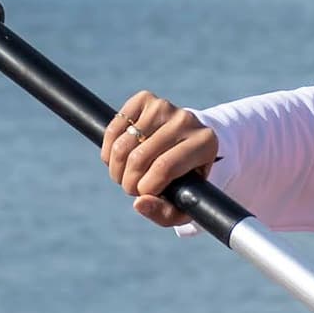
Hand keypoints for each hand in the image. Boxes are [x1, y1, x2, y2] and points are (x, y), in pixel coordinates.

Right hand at [100, 92, 219, 227]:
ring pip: (123, 144)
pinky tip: (116, 159)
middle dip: (128, 181)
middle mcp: (186, 120)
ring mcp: (164, 106)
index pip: (164, 167)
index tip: (142, 195)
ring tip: (123, 176)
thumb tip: (139, 203)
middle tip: (131, 188)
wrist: (188, 143)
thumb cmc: (185, 179)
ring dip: (116, 168)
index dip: (145, 187)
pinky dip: (108, 149)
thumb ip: (164, 212)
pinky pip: (115, 127)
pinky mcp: (145, 99)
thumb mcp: (183, 203)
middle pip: (140, 156)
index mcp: (205, 143)